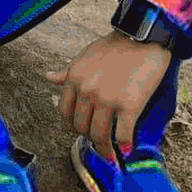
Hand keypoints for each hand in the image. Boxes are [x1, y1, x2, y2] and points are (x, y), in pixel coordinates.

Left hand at [46, 33, 170, 159]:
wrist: (143, 37)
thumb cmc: (115, 46)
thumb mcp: (85, 56)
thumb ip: (68, 72)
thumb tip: (49, 77)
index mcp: (74, 78)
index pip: (64, 113)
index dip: (72, 125)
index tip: (82, 129)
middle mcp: (87, 90)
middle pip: (81, 127)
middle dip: (89, 137)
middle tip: (99, 141)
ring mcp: (108, 99)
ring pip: (99, 136)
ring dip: (105, 149)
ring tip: (111, 154)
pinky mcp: (130, 105)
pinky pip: (123, 135)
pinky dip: (124, 146)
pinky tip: (127, 149)